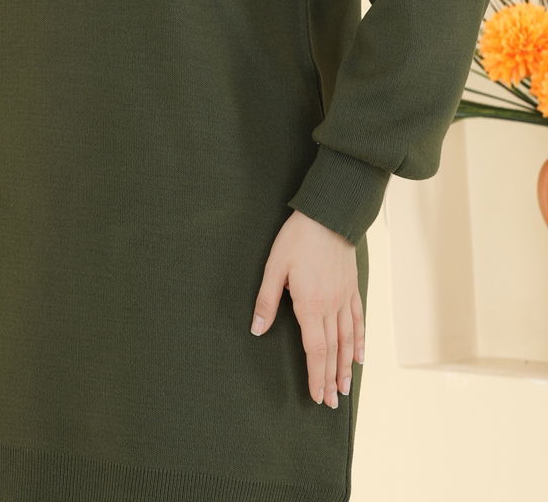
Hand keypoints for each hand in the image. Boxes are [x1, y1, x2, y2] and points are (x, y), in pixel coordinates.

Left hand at [250, 209, 364, 407]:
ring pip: (348, 340)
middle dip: (331, 379)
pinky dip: (360, 341)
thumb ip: (267, 300)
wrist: (329, 215)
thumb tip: (257, 328)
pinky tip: (360, 356)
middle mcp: (331, 307)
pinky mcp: (352, 287)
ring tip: (345, 389)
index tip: (316, 396)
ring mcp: (344, 298)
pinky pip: (358, 319)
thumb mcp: (274, 266)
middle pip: (333, 351)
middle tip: (332, 403)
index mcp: (310, 305)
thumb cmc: (298, 238)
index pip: (315, 350)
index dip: (315, 375)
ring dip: (346, 367)